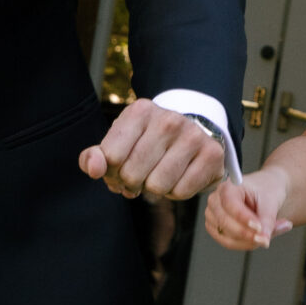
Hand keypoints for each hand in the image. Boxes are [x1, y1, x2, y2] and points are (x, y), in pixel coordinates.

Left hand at [79, 99, 224, 200]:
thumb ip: (95, 158)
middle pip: (132, 174)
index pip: (110, 157)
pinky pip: (181, 192)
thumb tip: (94, 169)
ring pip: (157, 187)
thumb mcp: (117, 144)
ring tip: (161, 174)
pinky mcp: (212, 154)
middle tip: (141, 175)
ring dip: (155, 189)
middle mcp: (168, 119)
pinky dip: (176, 192)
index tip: (120, 167)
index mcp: (140, 111)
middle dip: (133, 183)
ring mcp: (193, 135)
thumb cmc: (147, 143)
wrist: (192, 134)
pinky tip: (180, 176)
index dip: (112, 172)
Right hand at [205, 169, 292, 251]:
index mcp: (228, 186)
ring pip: (226, 236)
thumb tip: (264, 240)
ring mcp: (213, 215)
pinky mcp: (216, 228)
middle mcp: (216, 200)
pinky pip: (228, 243)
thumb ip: (267, 221)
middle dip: (246, 233)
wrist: (264, 193)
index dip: (244, 218)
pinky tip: (257, 239)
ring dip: (247, 241)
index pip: (230, 204)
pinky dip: (245, 244)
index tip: (259, 228)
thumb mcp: (271, 202)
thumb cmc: (265, 191)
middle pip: (224, 222)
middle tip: (265, 238)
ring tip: (265, 236)